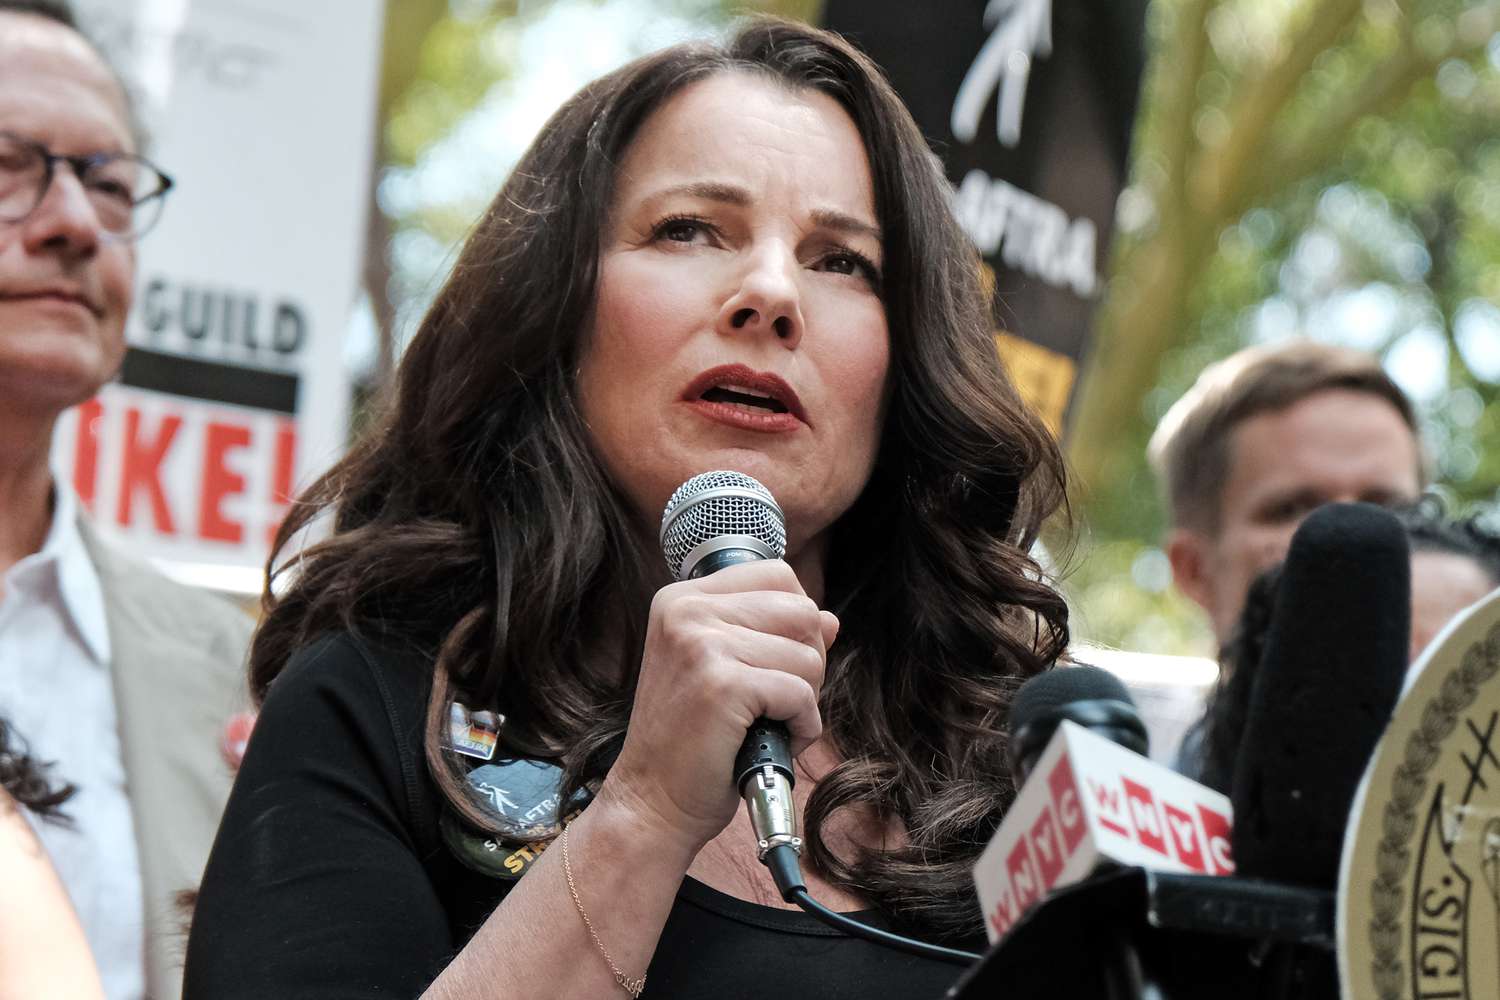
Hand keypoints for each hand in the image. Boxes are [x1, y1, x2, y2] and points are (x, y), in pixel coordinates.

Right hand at [598, 560, 838, 853]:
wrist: (652, 801)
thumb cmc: (692, 741)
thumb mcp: (727, 671)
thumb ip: (773, 636)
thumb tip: (829, 618)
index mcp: (683, 598)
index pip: (777, 575)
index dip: (795, 622)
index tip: (773, 663)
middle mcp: (686, 610)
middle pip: (801, 610)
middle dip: (807, 660)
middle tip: (773, 700)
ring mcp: (701, 644)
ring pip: (808, 653)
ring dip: (805, 698)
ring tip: (767, 722)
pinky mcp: (721, 684)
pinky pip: (801, 692)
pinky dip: (803, 724)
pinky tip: (775, 740)